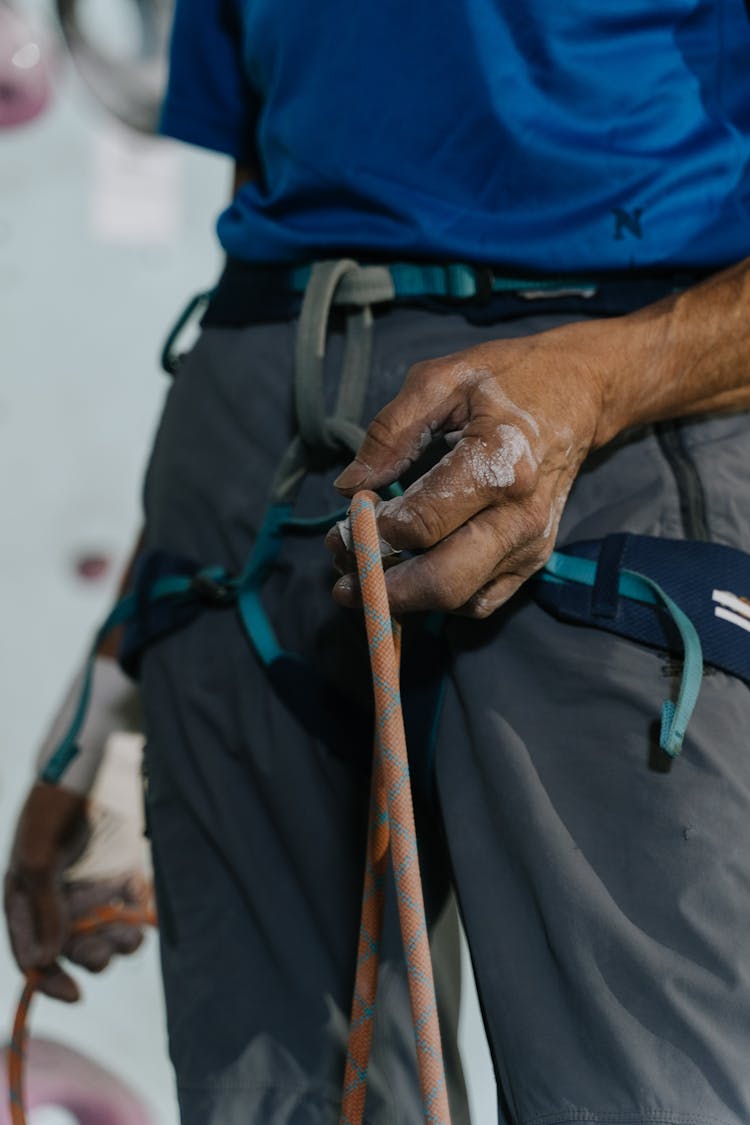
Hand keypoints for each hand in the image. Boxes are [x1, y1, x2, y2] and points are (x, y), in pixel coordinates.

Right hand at [4, 783, 146, 1001]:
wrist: (84, 775)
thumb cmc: (51, 811)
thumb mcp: (40, 858)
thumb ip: (46, 908)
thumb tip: (47, 960)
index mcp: (24, 904)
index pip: (31, 957)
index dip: (49, 982)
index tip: (76, 996)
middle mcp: (54, 906)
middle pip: (71, 952)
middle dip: (92, 956)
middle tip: (111, 946)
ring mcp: (86, 895)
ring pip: (103, 937)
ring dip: (118, 942)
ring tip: (132, 932)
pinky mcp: (114, 883)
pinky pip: (126, 913)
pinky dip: (135, 916)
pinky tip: (141, 905)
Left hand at [328, 321, 610, 616]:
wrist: (579, 393)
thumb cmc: (507, 380)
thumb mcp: (441, 380)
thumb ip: (390, 432)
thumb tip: (348, 487)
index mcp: (499, 463)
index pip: (423, 524)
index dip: (374, 532)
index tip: (350, 518)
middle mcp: (520, 515)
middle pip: (443, 581)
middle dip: (382, 588)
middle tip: (342, 579)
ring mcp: (531, 545)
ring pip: (457, 599)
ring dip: (403, 597)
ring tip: (364, 572)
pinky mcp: (533, 562)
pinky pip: (479, 603)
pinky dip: (438, 601)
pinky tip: (410, 574)